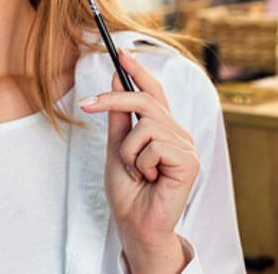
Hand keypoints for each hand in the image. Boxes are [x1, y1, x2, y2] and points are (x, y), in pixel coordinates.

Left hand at [80, 50, 197, 273]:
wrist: (134, 223)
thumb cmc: (128, 190)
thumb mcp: (117, 145)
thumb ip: (119, 116)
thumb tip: (117, 79)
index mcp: (162, 129)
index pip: (153, 92)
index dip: (138, 71)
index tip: (120, 54)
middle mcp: (177, 133)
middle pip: (146, 99)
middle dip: (114, 98)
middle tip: (88, 104)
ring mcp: (185, 146)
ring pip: (146, 125)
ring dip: (129, 151)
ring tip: (136, 172)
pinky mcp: (189, 161)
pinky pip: (154, 144)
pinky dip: (141, 163)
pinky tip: (149, 179)